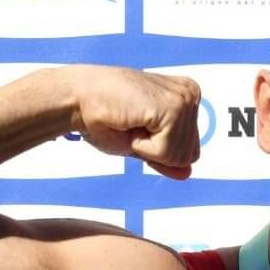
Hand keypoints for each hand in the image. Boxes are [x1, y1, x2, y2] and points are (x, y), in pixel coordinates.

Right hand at [67, 66, 200, 178]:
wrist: (79, 100)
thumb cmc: (105, 119)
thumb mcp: (142, 144)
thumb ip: (167, 158)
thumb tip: (187, 173)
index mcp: (186, 99)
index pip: (190, 152)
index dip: (159, 151)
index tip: (137, 128)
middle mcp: (190, 95)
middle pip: (189, 155)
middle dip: (156, 150)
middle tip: (133, 125)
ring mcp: (184, 99)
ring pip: (179, 156)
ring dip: (147, 147)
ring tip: (131, 122)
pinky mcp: (174, 107)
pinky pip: (167, 152)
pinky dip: (143, 146)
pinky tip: (131, 122)